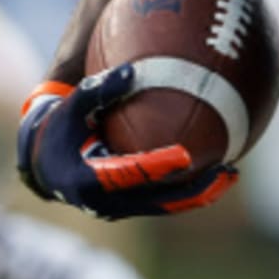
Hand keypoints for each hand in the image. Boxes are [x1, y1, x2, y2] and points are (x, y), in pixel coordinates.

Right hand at [17, 64, 237, 218]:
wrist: (47, 164)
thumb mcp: (71, 107)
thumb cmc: (62, 128)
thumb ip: (98, 90)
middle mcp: (107, 201)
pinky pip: (166, 200)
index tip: (185, 155)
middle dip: (192, 187)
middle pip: (156, 199)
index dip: (157, 166)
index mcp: (88, 179)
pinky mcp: (132, 205)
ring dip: (199, 193)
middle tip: (223, 170)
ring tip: (231, 174)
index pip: (128, 174)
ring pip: (166, 205)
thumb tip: (130, 70)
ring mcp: (121, 207)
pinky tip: (219, 170)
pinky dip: (191, 189)